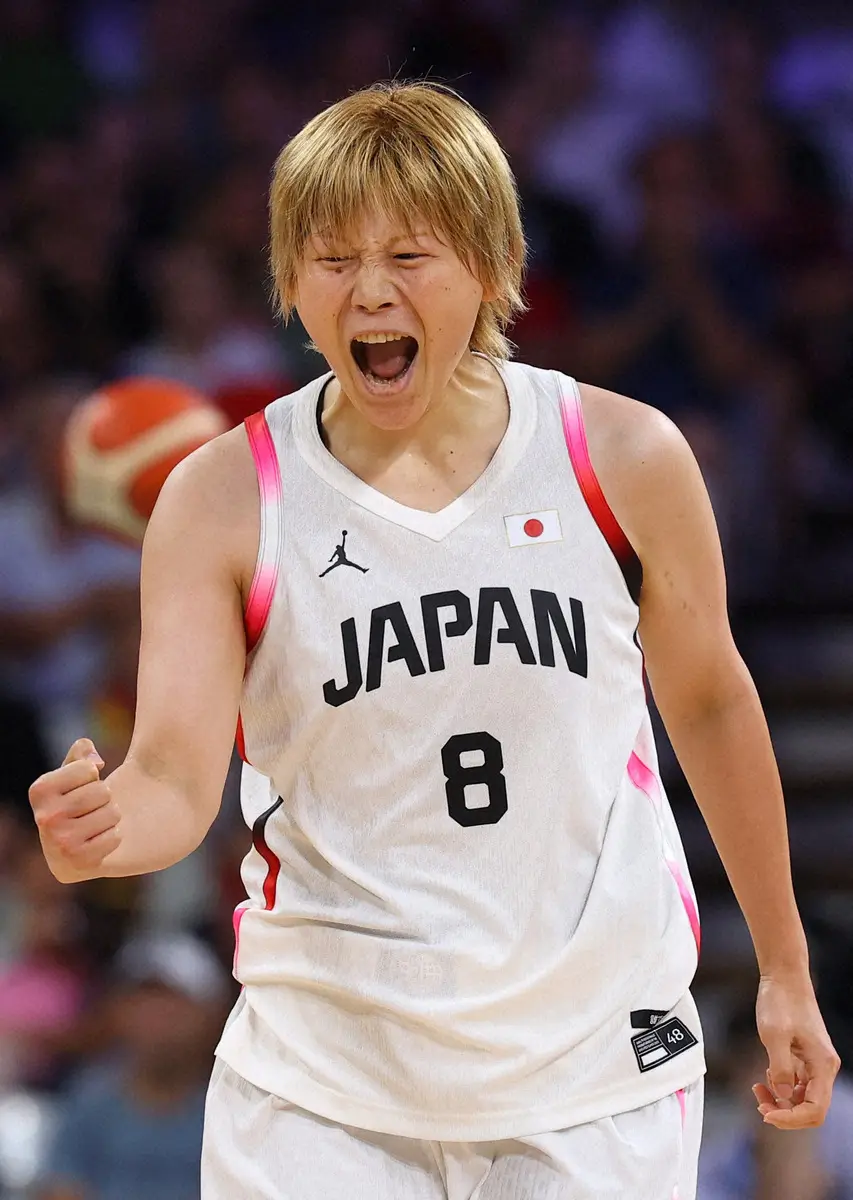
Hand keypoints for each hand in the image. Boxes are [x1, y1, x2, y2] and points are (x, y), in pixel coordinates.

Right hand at [28, 739, 120, 883]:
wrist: (74, 849)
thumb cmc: (76, 801)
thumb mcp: (73, 773)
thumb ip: (83, 752)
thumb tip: (96, 761)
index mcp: (39, 791)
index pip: (89, 768)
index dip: (92, 776)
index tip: (80, 788)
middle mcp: (44, 818)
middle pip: (103, 791)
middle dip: (104, 798)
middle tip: (91, 810)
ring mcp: (60, 843)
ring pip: (112, 813)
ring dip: (111, 818)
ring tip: (95, 825)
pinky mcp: (79, 863)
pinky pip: (115, 837)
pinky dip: (113, 838)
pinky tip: (98, 843)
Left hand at [753, 973, 839, 1128]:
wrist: (783, 977)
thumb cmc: (780, 1001)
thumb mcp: (774, 1035)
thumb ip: (781, 1068)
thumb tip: (784, 1096)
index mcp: (822, 1065)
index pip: (815, 1110)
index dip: (791, 1119)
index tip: (766, 1114)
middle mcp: (823, 1067)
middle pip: (810, 1108)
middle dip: (785, 1112)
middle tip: (759, 1105)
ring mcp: (813, 1062)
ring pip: (802, 1097)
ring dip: (781, 1101)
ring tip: (758, 1089)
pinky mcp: (803, 1056)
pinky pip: (796, 1083)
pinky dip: (781, 1086)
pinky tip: (765, 1077)